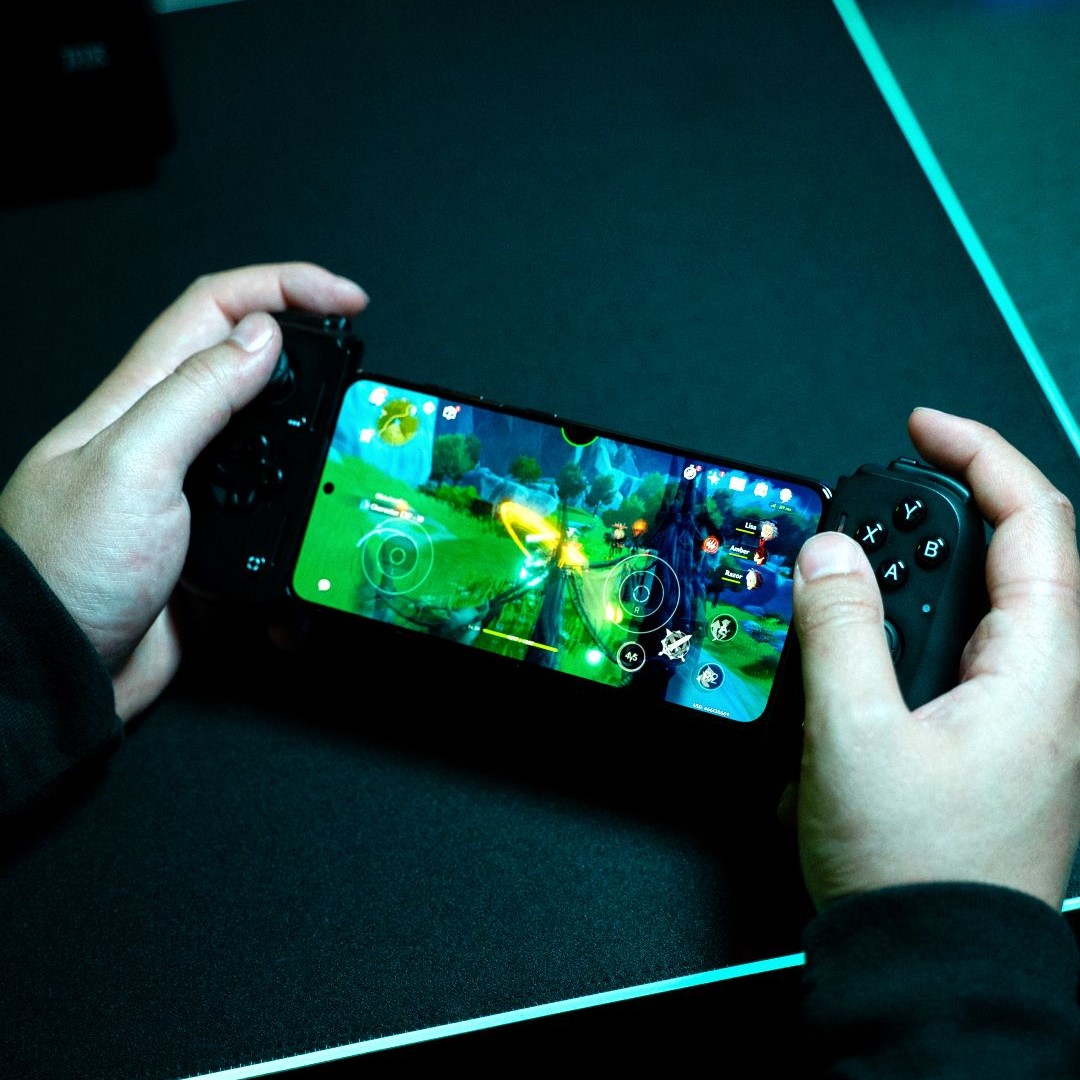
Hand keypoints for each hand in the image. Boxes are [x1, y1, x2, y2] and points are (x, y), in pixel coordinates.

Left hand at [0, 262, 368, 720]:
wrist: (54, 672)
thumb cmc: (64, 569)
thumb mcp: (132, 465)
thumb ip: (198, 396)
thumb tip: (263, 336)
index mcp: (143, 398)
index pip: (218, 309)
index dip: (286, 287)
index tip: (349, 301)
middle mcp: (170, 437)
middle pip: (256, 372)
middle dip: (317, 368)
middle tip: (363, 384)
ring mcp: (195, 494)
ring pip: (279, 454)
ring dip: (320, 463)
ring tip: (352, 475)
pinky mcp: (216, 548)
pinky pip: (278, 532)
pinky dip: (303, 545)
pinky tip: (309, 562)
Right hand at [790, 408, 1079, 911]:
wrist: (931, 964)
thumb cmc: (914, 868)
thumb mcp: (854, 736)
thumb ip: (839, 628)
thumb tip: (829, 552)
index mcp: (1039, 673)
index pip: (1037, 523)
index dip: (981, 455)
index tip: (922, 427)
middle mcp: (1047, 686)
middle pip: (1017, 555)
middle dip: (945, 509)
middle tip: (876, 497)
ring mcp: (1023, 714)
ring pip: (983, 605)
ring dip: (923, 572)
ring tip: (855, 573)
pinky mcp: (991, 737)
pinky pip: (960, 652)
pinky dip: (913, 624)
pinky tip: (863, 648)